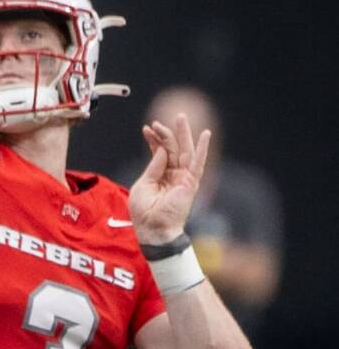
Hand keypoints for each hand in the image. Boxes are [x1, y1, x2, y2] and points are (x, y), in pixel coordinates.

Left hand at [128, 113, 210, 244]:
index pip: (160, 152)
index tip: (146, 129)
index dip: (154, 140)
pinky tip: (205, 135)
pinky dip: (202, 149)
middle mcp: (173, 175)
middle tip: (161, 120)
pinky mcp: (190, 183)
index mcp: (161, 176)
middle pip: (173, 149)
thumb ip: (153, 167)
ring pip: (185, 152)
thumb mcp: (143, 185)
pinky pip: (198, 164)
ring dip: (183, 135)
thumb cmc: (145, 212)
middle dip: (168, 133)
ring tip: (180, 118)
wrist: (153, 230)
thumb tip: (160, 149)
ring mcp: (183, 179)